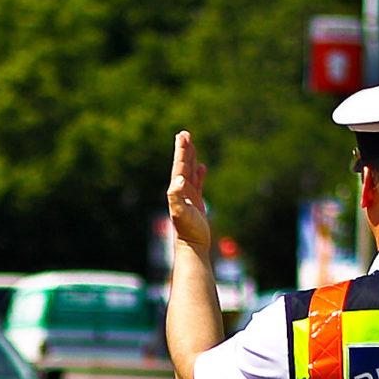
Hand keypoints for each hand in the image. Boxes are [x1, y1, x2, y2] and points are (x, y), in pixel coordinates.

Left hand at [167, 131, 213, 256]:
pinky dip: (199, 174)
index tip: (182, 136)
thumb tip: (179, 180)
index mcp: (177, 190)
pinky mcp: (196, 203)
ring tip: (191, 145)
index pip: (180, 166)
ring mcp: (188, 196)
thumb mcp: (180, 213)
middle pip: (183, 165)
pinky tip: (201, 167)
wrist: (192, 245)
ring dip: (191, 159)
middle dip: (184, 150)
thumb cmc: (187, 230)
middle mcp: (181, 191)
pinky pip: (198, 183)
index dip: (181, 151)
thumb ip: (177, 197)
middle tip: (185, 133)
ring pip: (190, 172)